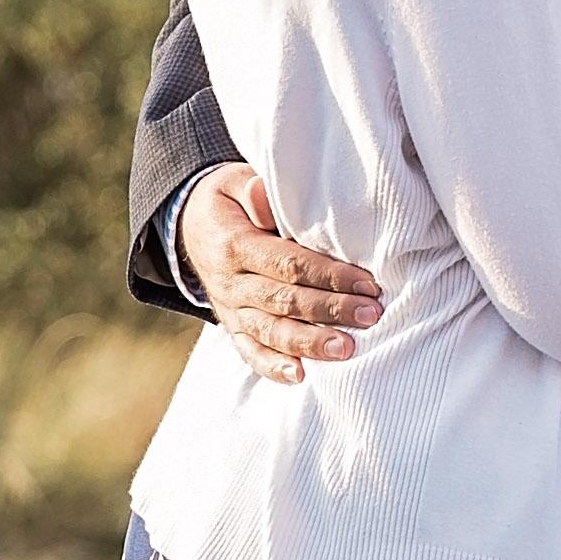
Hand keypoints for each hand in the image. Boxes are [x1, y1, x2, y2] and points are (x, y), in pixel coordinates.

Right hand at [178, 162, 381, 382]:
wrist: (189, 225)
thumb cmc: (227, 201)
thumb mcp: (232, 182)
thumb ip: (253, 190)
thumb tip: (266, 199)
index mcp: (235, 246)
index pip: (288, 264)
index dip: (329, 275)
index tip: (367, 283)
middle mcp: (231, 283)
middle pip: (284, 301)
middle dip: (331, 310)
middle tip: (371, 316)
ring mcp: (230, 309)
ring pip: (271, 331)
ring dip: (310, 343)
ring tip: (346, 350)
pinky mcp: (231, 326)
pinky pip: (249, 351)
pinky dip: (272, 367)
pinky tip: (300, 377)